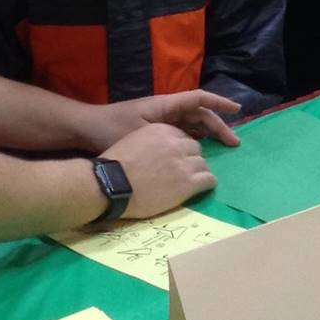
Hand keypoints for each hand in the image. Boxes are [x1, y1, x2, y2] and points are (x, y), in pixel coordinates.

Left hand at [88, 90, 242, 151]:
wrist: (84, 129)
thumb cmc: (109, 129)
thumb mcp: (138, 133)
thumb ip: (164, 137)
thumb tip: (190, 145)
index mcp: (164, 106)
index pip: (198, 99)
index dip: (218, 103)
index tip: (236, 110)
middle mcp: (165, 111)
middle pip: (199, 114)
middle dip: (218, 126)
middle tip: (233, 144)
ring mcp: (159, 121)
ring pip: (191, 125)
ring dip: (207, 134)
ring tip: (223, 149)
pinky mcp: (153, 132)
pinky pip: (180, 133)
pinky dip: (193, 140)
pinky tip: (200, 154)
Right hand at [99, 123, 216, 218]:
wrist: (111, 185)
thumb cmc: (114, 166)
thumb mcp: (133, 141)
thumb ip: (151, 142)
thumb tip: (158, 152)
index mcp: (162, 130)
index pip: (182, 136)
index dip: (180, 149)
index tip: (176, 158)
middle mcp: (176, 144)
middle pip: (195, 148)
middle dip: (191, 158)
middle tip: (183, 171)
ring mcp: (184, 163)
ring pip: (204, 164)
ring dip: (198, 172)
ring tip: (191, 182)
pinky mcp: (189, 183)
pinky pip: (209, 179)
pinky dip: (207, 183)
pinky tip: (202, 188)